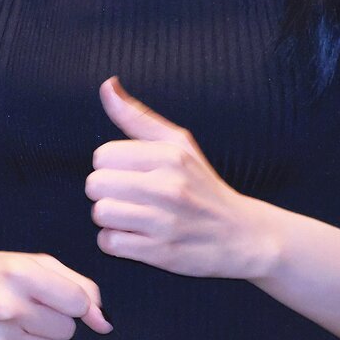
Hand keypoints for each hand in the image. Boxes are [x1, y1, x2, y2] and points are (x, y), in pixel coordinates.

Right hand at [0, 248, 110, 339]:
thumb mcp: (28, 262)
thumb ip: (76, 284)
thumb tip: (105, 321)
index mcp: (18, 273)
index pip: (77, 302)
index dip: (71, 301)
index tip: (53, 296)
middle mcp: (6, 306)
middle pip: (67, 329)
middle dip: (54, 318)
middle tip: (27, 306)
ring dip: (39, 338)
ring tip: (13, 321)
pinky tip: (2, 336)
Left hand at [86, 76, 277, 279]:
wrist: (243, 236)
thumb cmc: (203, 184)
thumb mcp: (178, 144)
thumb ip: (137, 117)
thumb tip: (106, 85)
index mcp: (169, 156)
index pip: (102, 155)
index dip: (110, 165)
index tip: (127, 173)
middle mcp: (167, 187)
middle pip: (96, 184)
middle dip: (106, 191)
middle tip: (127, 196)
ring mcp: (165, 222)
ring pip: (100, 214)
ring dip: (109, 217)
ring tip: (130, 215)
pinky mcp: (162, 253)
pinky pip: (110, 243)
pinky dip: (115, 242)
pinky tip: (134, 236)